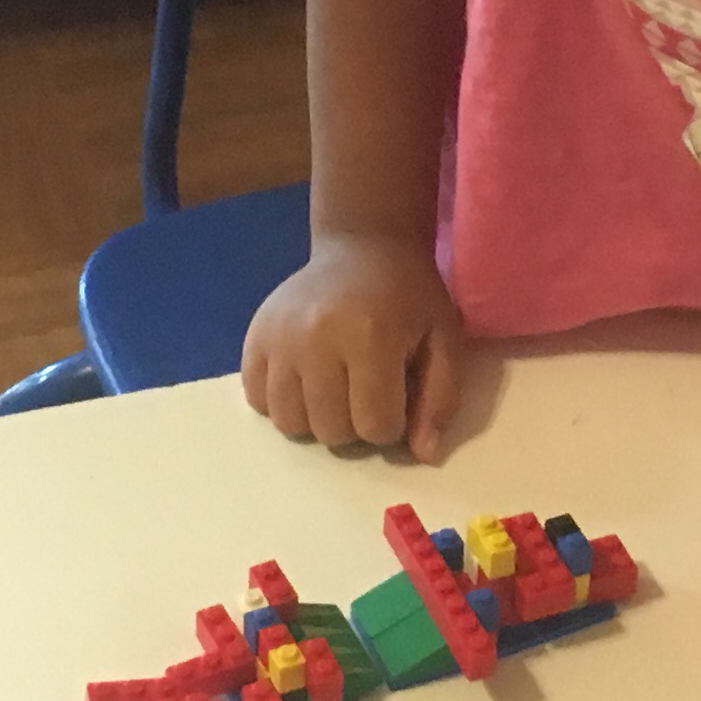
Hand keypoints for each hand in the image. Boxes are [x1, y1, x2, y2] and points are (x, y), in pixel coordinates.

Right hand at [242, 233, 466, 463]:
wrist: (363, 246)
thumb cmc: (409, 296)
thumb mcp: (444, 340)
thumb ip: (440, 399)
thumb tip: (422, 454)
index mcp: (370, 337)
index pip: (375, 427)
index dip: (393, 424)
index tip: (397, 396)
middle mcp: (317, 339)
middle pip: (331, 432)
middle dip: (355, 425)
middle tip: (366, 391)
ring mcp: (279, 338)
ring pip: (290, 423)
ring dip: (317, 420)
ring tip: (335, 389)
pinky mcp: (255, 336)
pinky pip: (257, 400)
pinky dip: (281, 403)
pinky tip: (305, 380)